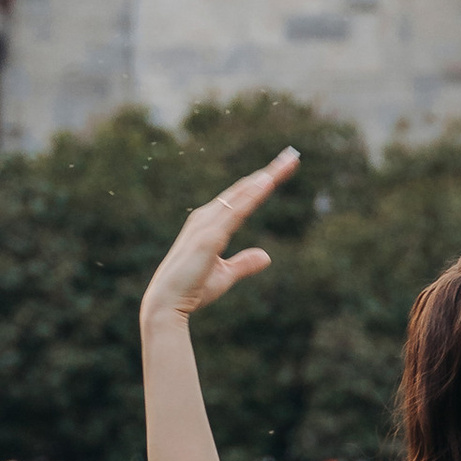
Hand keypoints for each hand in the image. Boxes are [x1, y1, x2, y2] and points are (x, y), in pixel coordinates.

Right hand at [140, 152, 298, 325]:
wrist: (167, 303)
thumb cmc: (192, 289)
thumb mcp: (225, 275)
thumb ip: (244, 263)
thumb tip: (267, 256)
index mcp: (211, 223)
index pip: (242, 197)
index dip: (263, 182)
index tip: (285, 169)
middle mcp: (207, 217)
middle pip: (244, 189)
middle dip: (270, 172)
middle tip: (293, 157)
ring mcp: (207, 225)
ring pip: (242, 195)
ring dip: (265, 178)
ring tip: (287, 163)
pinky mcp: (209, 237)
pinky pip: (236, 212)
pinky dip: (251, 197)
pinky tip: (267, 184)